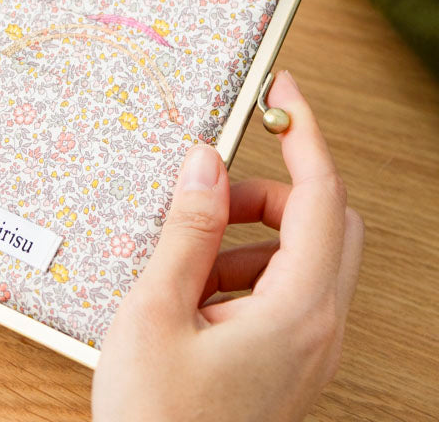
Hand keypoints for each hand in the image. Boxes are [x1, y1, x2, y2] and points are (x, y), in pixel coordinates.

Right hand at [93, 71, 362, 421]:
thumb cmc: (156, 418)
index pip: (321, 196)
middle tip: (214, 189)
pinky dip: (246, 275)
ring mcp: (310, 351)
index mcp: (297, 311)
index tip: (283, 93)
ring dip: (251, 239)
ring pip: (305, 260)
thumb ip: (186, 230)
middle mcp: (320, 330)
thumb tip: (206, 163)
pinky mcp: (291, 365)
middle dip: (272, 192)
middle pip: (325, 223)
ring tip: (184, 264)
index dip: (304, 134)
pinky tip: (192, 297)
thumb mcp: (156, 311)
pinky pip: (287, 296)